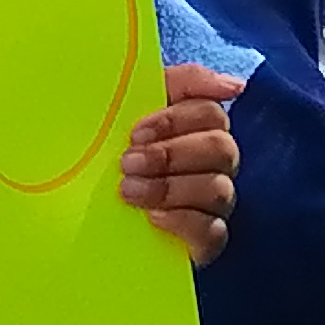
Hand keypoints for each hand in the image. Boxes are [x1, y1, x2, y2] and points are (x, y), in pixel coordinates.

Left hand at [121, 67, 240, 263]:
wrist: (89, 213)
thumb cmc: (113, 154)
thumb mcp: (130, 110)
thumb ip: (179, 84)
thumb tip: (235, 86)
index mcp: (198, 124)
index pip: (209, 110)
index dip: (174, 120)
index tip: (136, 132)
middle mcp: (215, 161)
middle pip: (220, 147)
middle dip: (171, 154)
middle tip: (128, 163)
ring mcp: (215, 202)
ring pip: (218, 188)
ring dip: (171, 188)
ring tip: (130, 191)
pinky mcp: (207, 240)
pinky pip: (213, 231)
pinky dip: (183, 221)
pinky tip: (153, 217)